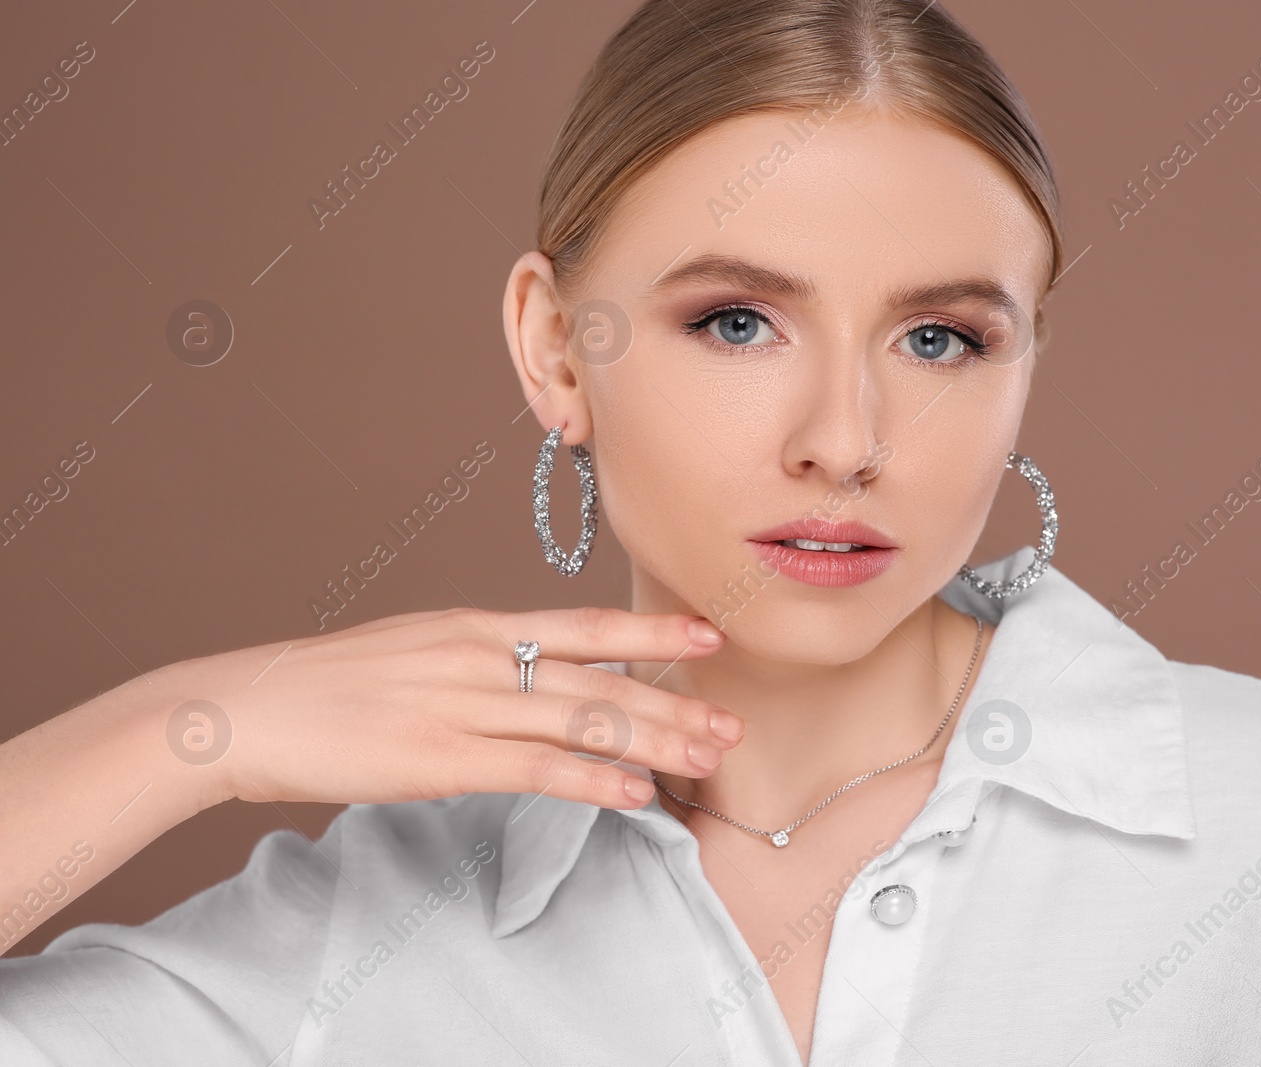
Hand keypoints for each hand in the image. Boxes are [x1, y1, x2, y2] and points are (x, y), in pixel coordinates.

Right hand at [159, 606, 740, 809]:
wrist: (251, 707)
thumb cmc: (328, 684)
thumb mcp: (415, 648)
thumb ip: (476, 660)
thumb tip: (526, 676)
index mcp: (476, 625)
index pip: (583, 624)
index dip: (650, 634)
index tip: (706, 637)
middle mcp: (481, 656)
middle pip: (599, 679)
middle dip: (672, 703)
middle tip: (730, 723)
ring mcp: (464, 705)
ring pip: (582, 722)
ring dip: (653, 743)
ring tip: (705, 760)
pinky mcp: (443, 756)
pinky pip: (538, 768)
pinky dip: (594, 781)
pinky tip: (635, 795)